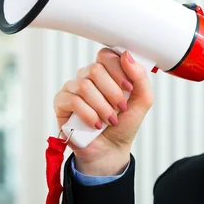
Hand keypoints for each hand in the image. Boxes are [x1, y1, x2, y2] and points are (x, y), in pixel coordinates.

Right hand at [53, 48, 153, 174]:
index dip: (118, 70)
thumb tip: (126, 55)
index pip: (106, 55)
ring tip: (110, 119)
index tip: (129, 88)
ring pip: (85, 86)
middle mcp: (88, 76)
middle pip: (95, 70)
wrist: (111, 148)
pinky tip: (96, 124)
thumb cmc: (125, 123)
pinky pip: (72, 101)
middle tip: (120, 108)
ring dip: (102, 107)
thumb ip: (139, 76)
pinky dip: (88, 115)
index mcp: (107, 71)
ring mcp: (73, 88)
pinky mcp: (61, 102)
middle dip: (112, 93)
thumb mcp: (142, 99)